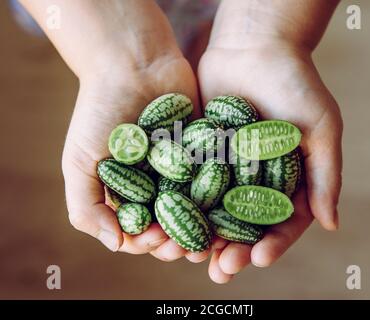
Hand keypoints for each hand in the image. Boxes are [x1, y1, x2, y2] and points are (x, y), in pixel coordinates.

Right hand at [42, 0, 207, 259]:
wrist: (133, 64)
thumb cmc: (100, 111)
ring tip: (215, 237)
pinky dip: (225, 197)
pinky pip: (218, 180)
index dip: (147, 243)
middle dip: (180, 242)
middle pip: (173, 225)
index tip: (156, 238)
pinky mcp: (206, 152)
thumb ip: (86, 206)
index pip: (139, 232)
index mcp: (127, 193)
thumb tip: (116, 245)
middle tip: (191, 246)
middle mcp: (156, 185)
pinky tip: (233, 209)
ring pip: (199, 209)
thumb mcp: (79, 161)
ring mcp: (183, 170)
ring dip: (207, 228)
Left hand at [199, 30, 342, 282]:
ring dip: (203, 235)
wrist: (256, 47)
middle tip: (221, 271)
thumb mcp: (321, 128)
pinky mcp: (200, 153)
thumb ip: (325, 176)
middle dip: (234, 249)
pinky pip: (190, 182)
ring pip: (214, 210)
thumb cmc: (296, 84)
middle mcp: (256, 179)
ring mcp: (226, 168)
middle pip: (244, 225)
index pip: (281, 222)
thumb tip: (332, 225)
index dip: (272, 244)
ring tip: (191, 257)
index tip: (259, 259)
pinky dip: (181, 203)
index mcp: (287, 180)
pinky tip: (170, 221)